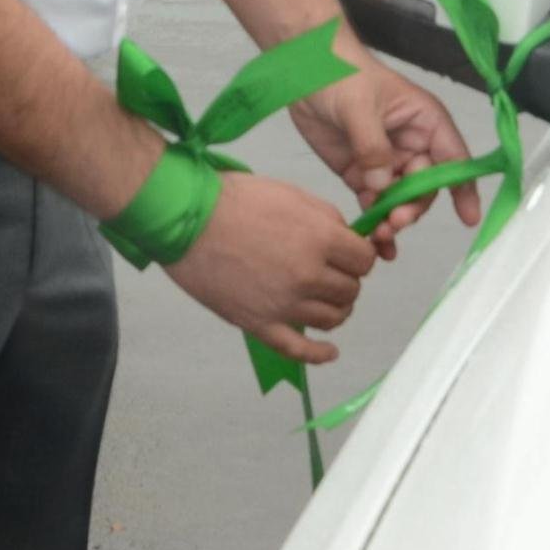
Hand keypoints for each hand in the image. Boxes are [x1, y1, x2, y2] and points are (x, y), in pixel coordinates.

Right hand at [162, 172, 375, 365]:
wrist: (185, 220)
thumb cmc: (234, 200)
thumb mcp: (291, 194)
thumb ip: (327, 218)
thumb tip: (348, 238)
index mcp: (319, 238)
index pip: (364, 260)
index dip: (359, 255)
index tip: (349, 254)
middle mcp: (307, 275)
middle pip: (351, 290)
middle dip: (346, 280)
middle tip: (332, 272)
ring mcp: (283, 304)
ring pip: (333, 319)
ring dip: (336, 309)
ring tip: (326, 300)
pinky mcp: (259, 323)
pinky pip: (298, 350)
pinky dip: (319, 354)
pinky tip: (329, 352)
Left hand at [288, 56, 479, 245]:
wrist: (303, 72)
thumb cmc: (340, 72)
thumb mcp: (359, 106)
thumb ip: (373, 146)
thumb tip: (382, 184)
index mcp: (424, 122)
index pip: (453, 158)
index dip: (463, 187)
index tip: (468, 217)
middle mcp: (411, 145)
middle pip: (425, 187)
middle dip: (414, 207)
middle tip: (396, 220)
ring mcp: (386, 162)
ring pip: (401, 200)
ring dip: (395, 220)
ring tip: (380, 235)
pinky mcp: (362, 174)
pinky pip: (375, 204)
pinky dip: (376, 223)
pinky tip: (374, 242)